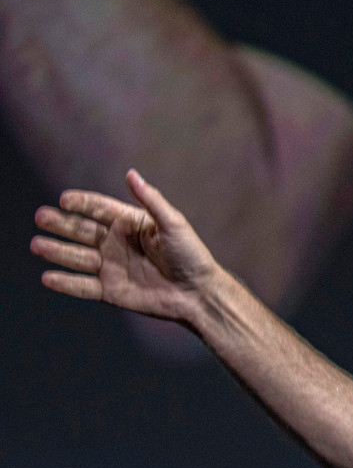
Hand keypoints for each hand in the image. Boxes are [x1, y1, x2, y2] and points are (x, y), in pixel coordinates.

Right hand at [31, 169, 222, 324]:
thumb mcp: (173, 224)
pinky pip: (83, 286)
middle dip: (61, 224)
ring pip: (77, 257)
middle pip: (82, 231)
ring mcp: (112, 267)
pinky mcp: (111, 291)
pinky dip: (66, 283)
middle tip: (41, 217)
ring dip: (56, 251)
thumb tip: (131, 174)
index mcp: (130, 224)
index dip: (81, 204)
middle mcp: (116, 244)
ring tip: (37, 245)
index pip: (99, 209)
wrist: (199, 294)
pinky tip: (48, 277)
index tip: (64, 200)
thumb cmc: (191, 256)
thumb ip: (151, 200)